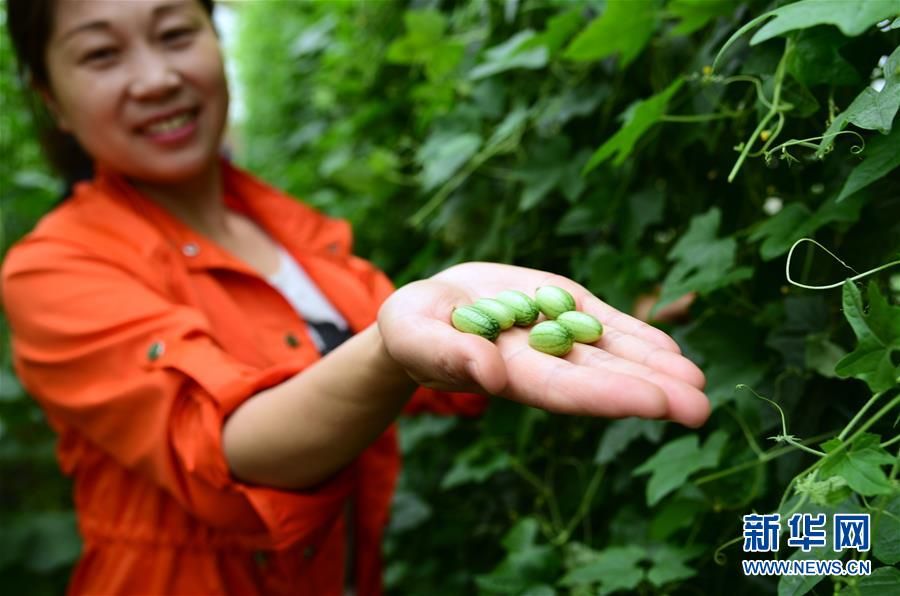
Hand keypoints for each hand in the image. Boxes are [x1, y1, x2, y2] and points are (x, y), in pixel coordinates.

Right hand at [377, 262, 709, 427]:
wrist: (431, 307)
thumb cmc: (413, 328)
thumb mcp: (414, 334)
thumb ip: (449, 354)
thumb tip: (489, 376)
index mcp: (507, 373)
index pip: (561, 388)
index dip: (606, 395)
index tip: (653, 403)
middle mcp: (542, 360)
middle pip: (600, 377)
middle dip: (649, 391)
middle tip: (699, 407)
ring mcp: (557, 335)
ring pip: (612, 353)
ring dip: (656, 366)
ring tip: (700, 382)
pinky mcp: (564, 307)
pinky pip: (605, 324)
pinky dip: (638, 336)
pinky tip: (671, 350)